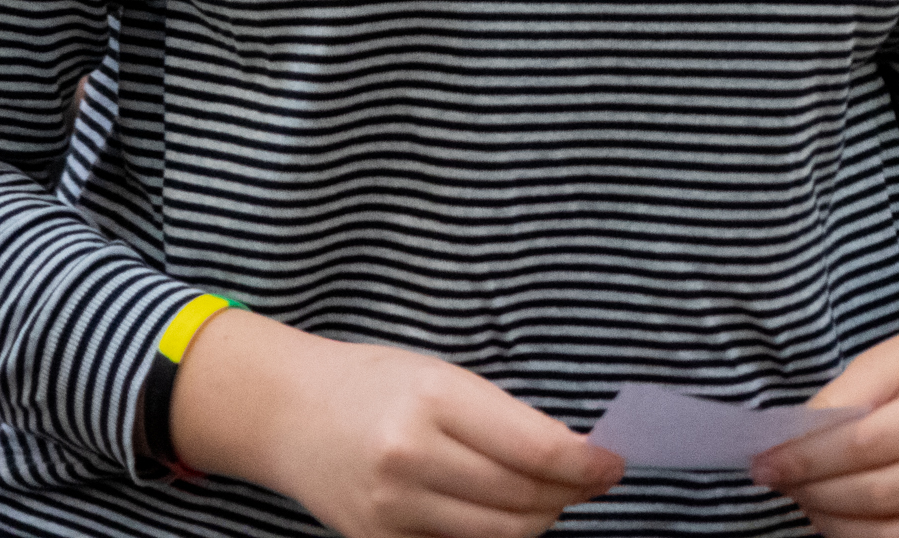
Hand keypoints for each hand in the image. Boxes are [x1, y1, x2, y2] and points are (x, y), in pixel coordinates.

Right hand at [173, 313, 622, 537]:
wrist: (285, 412)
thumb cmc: (373, 384)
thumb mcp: (440, 377)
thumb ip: (503, 418)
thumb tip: (575, 459)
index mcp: (433, 397)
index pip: (534, 449)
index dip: (586, 465)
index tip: (614, 465)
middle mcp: (410, 456)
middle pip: (523, 499)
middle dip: (568, 494)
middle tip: (588, 481)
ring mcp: (390, 509)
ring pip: (499, 536)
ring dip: (538, 521)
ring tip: (547, 497)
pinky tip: (498, 514)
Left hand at [750, 282, 898, 537]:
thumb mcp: (893, 357)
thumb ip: (843, 399)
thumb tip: (788, 446)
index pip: (869, 445)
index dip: (809, 459)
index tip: (765, 463)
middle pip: (881, 498)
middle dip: (816, 495)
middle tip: (781, 482)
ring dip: (837, 526)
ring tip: (808, 500)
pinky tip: (844, 518)